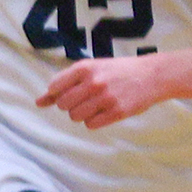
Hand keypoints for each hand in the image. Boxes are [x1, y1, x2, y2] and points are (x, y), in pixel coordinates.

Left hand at [38, 55, 164, 129]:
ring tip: (96, 104)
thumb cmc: (116, 72)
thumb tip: (38, 102)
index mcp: (84, 67)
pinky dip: (94, 121)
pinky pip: (91, 124)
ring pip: (75, 116)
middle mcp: (94, 82)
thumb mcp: (91, 69)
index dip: (59, 93)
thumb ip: (64, 84)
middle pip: (63, 105)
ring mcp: (106, 97)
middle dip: (70, 105)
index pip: (54, 88)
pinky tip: (105, 111)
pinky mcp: (117, 111)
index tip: (72, 91)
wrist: (153, 75)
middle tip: (86, 98)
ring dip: (82, 114)